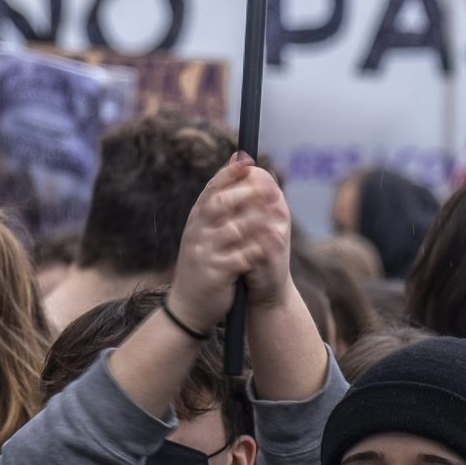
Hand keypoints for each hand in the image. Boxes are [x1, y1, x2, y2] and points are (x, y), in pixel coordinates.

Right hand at [169, 153, 295, 331]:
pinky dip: (257, 250)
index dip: (229, 173)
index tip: (247, 159)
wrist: (188, 305)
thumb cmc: (204, 263)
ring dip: (256, 220)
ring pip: (233, 230)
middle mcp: (197, 232)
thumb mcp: (204, 232)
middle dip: (245, 192)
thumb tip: (236, 164)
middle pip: (220, 204)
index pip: (211, 189)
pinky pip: (241, 258)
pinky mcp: (216, 273)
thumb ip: (218, 203)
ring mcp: (205, 253)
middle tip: (268, 185)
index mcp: (196, 220)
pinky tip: (273, 244)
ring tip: (277, 213)